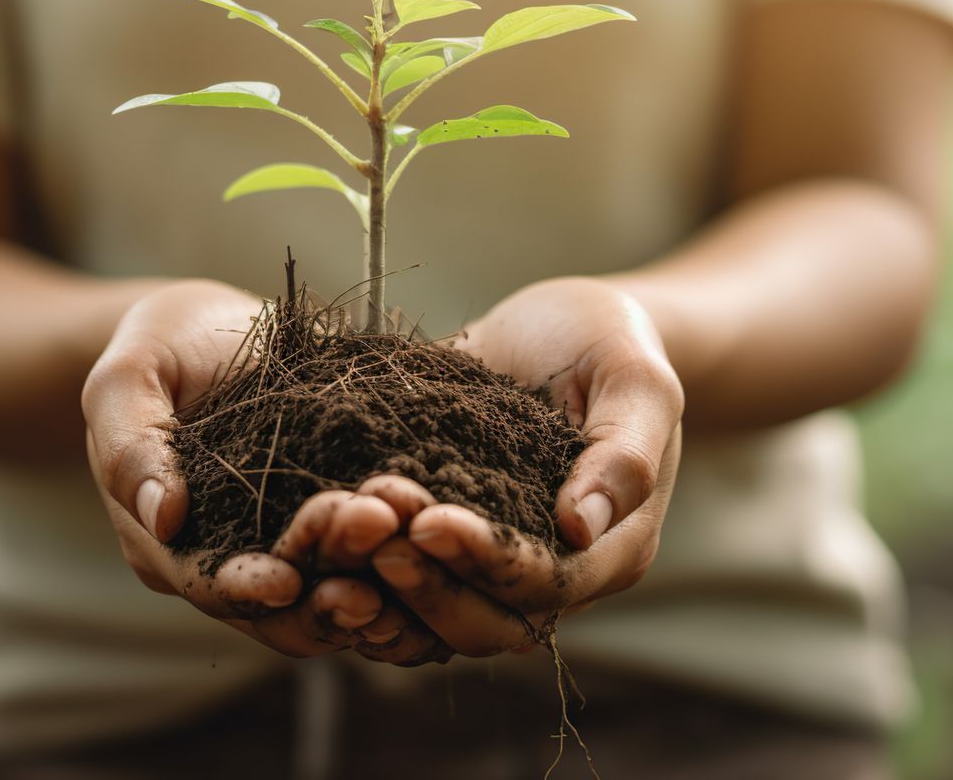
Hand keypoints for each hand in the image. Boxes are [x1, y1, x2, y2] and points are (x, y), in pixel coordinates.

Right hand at [82, 279, 409, 656]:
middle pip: (284, 606)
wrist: (211, 328)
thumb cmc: (158, 347)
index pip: (209, 587)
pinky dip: (402, 558)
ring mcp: (288, 545)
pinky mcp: (335, 521)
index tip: (286, 580)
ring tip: (416, 549)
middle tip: (377, 548)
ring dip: (378, 582)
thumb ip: (133, 446)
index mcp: (168, 545)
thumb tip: (163, 517)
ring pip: (334, 590)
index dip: (247, 591)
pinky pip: (371, 557)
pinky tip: (436, 540)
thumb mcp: (127, 379)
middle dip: (330, 590)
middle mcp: (231, 561)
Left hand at [369, 277, 683, 657]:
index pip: (546, 585)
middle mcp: (554, 575)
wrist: (564, 327)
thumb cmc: (610, 343)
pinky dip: (362, 578)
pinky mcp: (444, 548)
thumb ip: (624, 451)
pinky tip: (318, 540)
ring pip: (435, 621)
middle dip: (424, 585)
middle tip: (369, 532)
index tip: (428, 522)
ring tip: (335, 532)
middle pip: (486, 625)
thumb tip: (582, 527)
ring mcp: (494, 566)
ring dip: (383, 589)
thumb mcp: (634, 378)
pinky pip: (402, 589)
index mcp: (612, 549)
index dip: (486, 562)